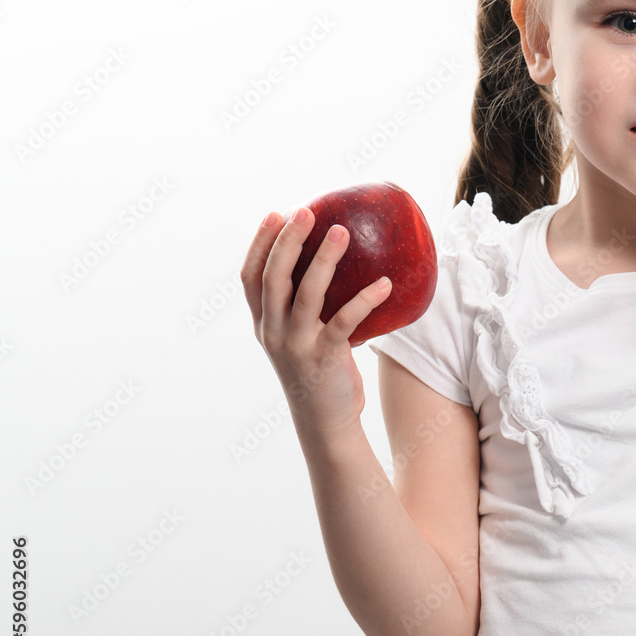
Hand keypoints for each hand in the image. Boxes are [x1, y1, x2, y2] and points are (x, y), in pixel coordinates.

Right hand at [240, 207, 392, 440]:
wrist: (325, 423)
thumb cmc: (318, 372)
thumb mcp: (299, 337)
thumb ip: (304, 307)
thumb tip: (333, 263)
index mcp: (264, 324)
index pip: (250, 277)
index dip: (260, 244)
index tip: (275, 214)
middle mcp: (273, 332)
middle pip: (273, 278)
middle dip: (287, 240)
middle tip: (306, 211)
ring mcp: (297, 345)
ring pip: (306, 294)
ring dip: (324, 259)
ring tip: (342, 232)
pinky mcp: (326, 358)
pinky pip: (346, 322)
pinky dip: (365, 300)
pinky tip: (386, 284)